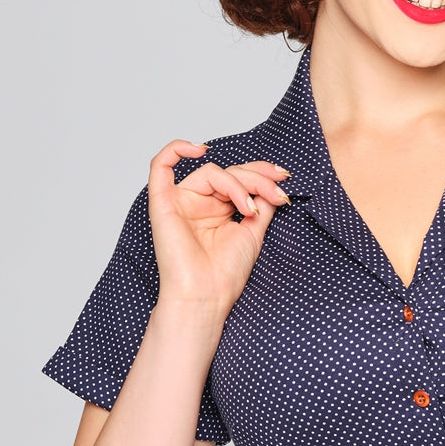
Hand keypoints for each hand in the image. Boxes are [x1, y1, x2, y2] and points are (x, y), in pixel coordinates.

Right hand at [147, 141, 291, 317]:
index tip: (285, 181)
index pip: (239, 179)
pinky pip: (160, 166)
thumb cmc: (225, 273)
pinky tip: (198, 149)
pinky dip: (176, 149)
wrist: (206, 296)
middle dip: (257, 179)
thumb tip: (273, 181)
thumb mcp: (254, 231)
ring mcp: (181, 202)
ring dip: (238, 183)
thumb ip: (261, 202)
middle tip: (278, 193)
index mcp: (218, 210)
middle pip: (228, 173)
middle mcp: (199, 204)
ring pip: (210, 172)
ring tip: (251, 208)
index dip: (262, 174)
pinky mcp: (163, 204)